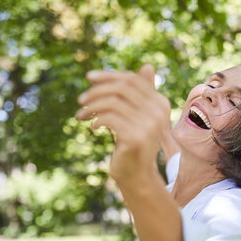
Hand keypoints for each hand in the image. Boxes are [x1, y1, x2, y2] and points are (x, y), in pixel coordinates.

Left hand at [76, 64, 170, 183]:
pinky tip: (93, 127)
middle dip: (97, 90)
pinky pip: (109, 118)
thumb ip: (141, 93)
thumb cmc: (133, 142)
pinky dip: (96, 119)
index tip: (88, 78)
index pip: (132, 79)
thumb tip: (148, 66)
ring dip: (92, 107)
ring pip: (112, 102)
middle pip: (122, 88)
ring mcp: (149, 125)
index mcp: (160, 103)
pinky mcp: (136, 137)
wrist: (137, 175)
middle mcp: (159, 112)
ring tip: (82, 115)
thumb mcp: (138, 115)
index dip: (109, 75)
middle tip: (81, 100)